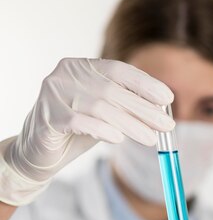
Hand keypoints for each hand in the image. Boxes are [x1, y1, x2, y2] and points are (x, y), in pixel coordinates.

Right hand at [0, 58, 173, 204]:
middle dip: (144, 110)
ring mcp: (54, 93)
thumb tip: (161, 112)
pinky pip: (79, 121)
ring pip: (100, 108)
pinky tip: (119, 139)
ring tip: (151, 139)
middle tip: (167, 126)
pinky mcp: (47, 116)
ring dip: (130, 124)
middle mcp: (67, 74)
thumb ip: (124, 108)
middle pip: (113, 90)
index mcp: (82, 67)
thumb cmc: (74, 131)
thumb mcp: (104, 115)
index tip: (167, 99)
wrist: (39, 152)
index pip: (119, 70)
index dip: (145, 84)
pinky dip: (102, 130)